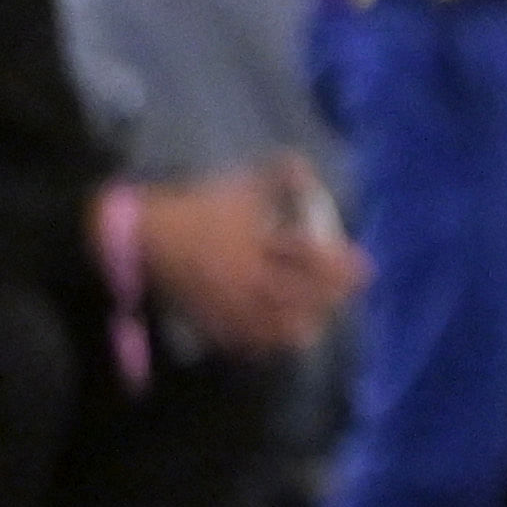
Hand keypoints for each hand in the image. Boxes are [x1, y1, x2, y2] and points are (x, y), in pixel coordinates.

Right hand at [128, 164, 363, 358]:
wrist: (143, 238)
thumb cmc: (196, 208)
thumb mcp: (237, 188)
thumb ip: (274, 179)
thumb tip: (303, 165)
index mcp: (255, 244)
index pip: (308, 259)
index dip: (340, 265)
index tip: (364, 265)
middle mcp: (245, 279)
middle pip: (299, 296)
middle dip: (330, 296)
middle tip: (349, 292)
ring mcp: (228, 305)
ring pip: (276, 325)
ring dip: (306, 321)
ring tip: (322, 316)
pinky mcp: (211, 321)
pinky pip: (245, 341)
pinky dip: (269, 340)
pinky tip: (284, 336)